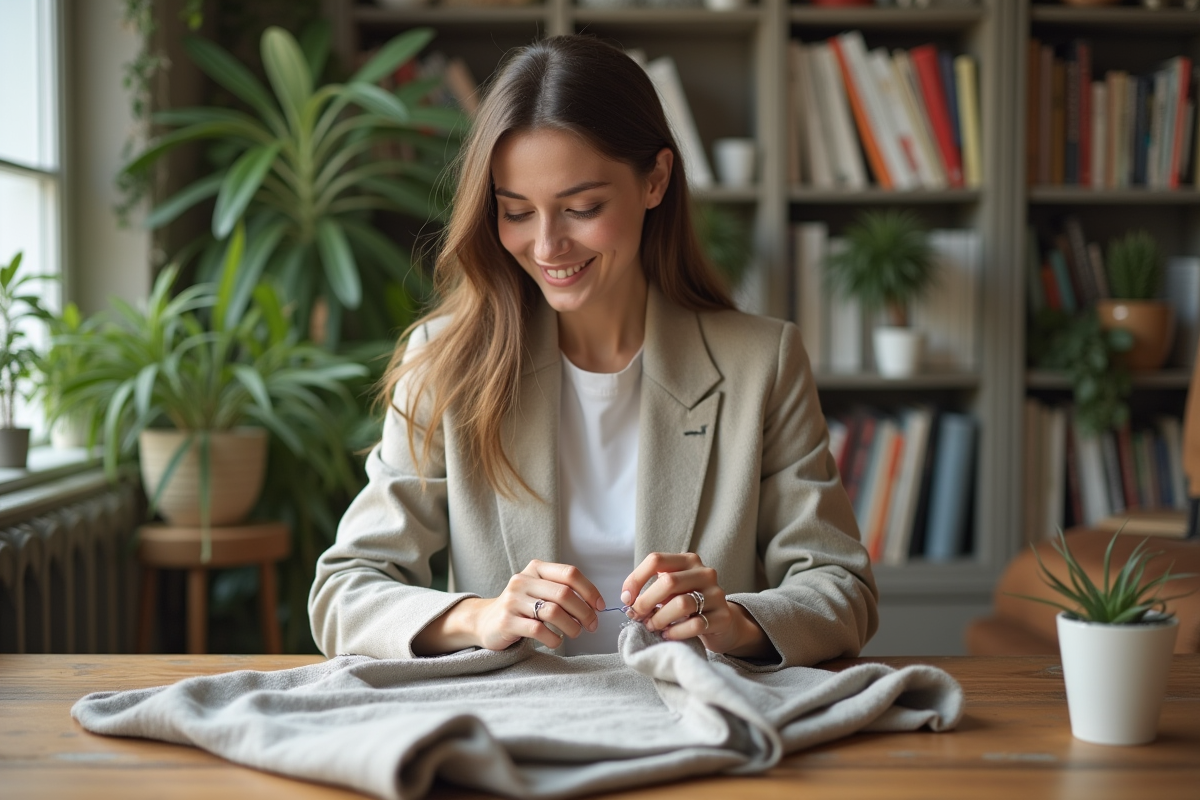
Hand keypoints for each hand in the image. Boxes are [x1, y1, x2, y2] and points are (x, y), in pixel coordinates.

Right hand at [471, 560, 604, 650]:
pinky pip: (539, 630)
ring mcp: (513, 600)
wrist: (485, 621)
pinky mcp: (507, 621)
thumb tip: (596, 606)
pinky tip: (556, 640)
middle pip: (564, 594)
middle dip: (584, 612)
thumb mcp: (540, 590)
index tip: (600, 607)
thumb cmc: (522, 607)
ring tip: (575, 633)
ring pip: (553, 612)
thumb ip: (563, 591)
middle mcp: (523, 580)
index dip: (590, 590)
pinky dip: (554, 638)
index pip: (570, 573)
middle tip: (591, 626)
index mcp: (536, 569)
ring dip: (571, 626)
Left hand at [620, 552, 767, 656]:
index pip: (656, 560)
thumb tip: (629, 600)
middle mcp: (704, 573)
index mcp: (688, 560)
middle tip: (637, 616)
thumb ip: (652, 589)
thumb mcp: (671, 590)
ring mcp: (716, 594)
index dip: (636, 579)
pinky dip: (676, 632)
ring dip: (660, 619)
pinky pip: (695, 624)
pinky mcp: (723, 617)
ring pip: (681, 604)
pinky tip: (668, 635)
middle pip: (668, 582)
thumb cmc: (688, 604)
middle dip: (646, 602)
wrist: (722, 623)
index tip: (626, 598)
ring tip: (653, 626)